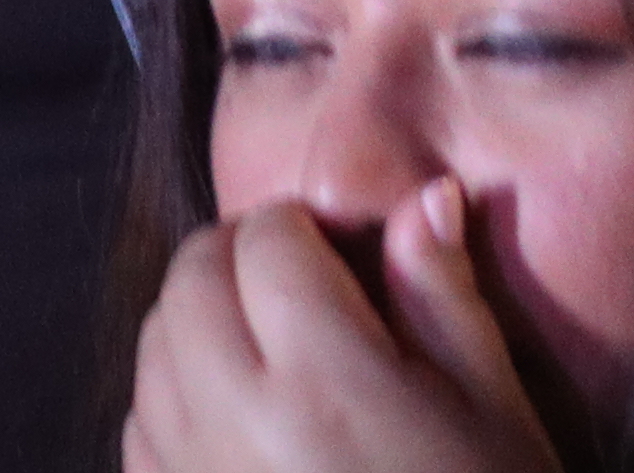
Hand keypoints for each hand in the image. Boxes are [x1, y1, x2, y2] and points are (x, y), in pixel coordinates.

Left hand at [124, 193, 562, 472]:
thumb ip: (443, 298)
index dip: (301, 230)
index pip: (268, 241)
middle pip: (189, 284)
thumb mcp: (493, 412)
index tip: (333, 256)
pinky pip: (139, 435)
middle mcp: (233, 422)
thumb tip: (425, 198)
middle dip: (234, 261)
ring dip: (194, 326)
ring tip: (260, 347)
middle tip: (290, 284)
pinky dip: (169, 404)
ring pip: (151, 352)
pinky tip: (230, 422)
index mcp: (323, 380)